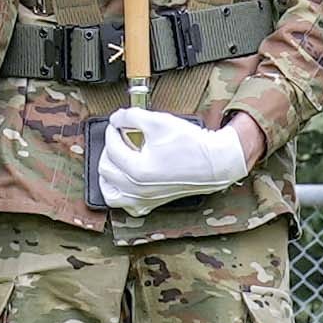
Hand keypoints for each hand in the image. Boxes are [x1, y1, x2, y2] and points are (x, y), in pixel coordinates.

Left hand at [89, 104, 252, 211]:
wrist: (216, 162)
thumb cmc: (193, 146)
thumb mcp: (158, 121)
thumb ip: (131, 116)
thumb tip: (117, 118)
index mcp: (137, 171)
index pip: (112, 149)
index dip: (112, 132)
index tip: (116, 125)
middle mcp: (138, 189)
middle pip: (106, 170)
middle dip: (108, 150)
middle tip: (117, 138)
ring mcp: (145, 199)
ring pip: (111, 194)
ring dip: (108, 176)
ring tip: (114, 161)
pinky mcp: (154, 203)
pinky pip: (128, 206)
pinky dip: (121, 194)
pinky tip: (126, 182)